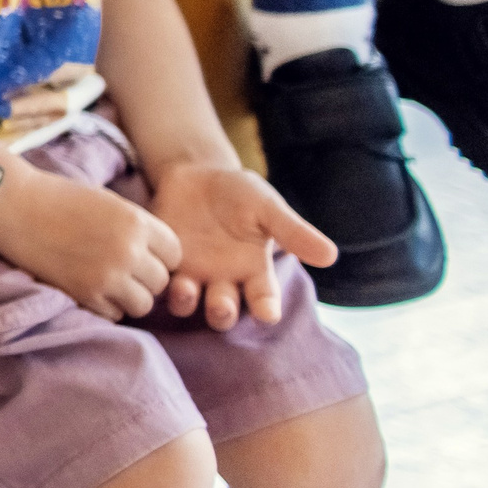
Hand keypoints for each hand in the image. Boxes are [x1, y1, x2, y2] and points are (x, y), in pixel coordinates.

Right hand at [0, 167, 181, 320]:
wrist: (13, 205)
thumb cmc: (58, 198)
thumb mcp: (109, 203)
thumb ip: (136, 228)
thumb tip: (157, 257)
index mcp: (137, 222)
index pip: (175, 254)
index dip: (160, 255)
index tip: (142, 254)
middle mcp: (128, 251)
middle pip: (161, 282)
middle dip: (145, 278)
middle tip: (122, 269)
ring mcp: (107, 276)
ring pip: (143, 304)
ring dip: (129, 296)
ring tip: (108, 282)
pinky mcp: (85, 295)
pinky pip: (114, 314)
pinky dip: (106, 306)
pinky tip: (90, 288)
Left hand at [147, 159, 335, 329]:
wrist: (196, 174)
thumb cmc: (240, 193)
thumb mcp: (267, 206)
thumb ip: (293, 231)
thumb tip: (331, 256)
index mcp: (254, 271)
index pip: (264, 298)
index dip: (266, 308)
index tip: (269, 314)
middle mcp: (223, 280)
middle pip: (224, 311)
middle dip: (223, 312)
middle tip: (222, 305)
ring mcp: (192, 273)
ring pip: (189, 303)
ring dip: (186, 301)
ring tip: (185, 287)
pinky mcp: (164, 261)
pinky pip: (159, 280)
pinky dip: (157, 281)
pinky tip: (157, 271)